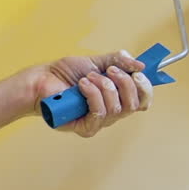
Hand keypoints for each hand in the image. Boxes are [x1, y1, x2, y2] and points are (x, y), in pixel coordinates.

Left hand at [31, 49, 153, 138]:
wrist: (43, 80)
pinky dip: (93, 95)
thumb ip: (118, 60)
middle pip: (135, 105)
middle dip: (125, 84)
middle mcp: (112, 112)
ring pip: (117, 109)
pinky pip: (99, 113)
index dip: (145, 87)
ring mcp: (100, 122)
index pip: (143, 100)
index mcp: (118, 97)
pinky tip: (82, 86)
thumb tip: (139, 64)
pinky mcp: (86, 128)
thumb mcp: (96, 61)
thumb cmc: (66, 73)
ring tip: (88, 77)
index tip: (137, 72)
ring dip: (104, 87)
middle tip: (110, 70)